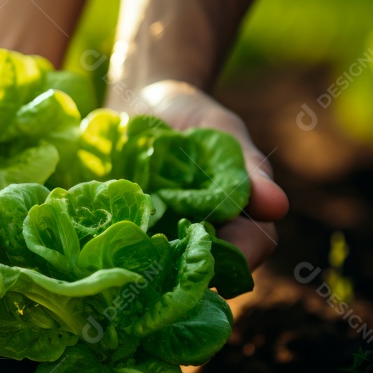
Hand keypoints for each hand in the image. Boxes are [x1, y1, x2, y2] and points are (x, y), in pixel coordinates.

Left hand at [105, 80, 288, 269]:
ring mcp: (158, 236)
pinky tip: (96, 243)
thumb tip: (277, 207)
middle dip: (188, 271)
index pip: (250, 248)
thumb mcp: (221, 131)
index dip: (242, 256)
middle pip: (204, 268)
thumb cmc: (192, 115)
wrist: (140, 100)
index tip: (224, 255)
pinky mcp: (120, 229)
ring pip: (160, 268)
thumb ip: (247, 166)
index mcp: (232, 217)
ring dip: (146, 267)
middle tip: (167, 267)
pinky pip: (117, 248)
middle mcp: (195, 235)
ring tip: (128, 262)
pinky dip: (110, 248)